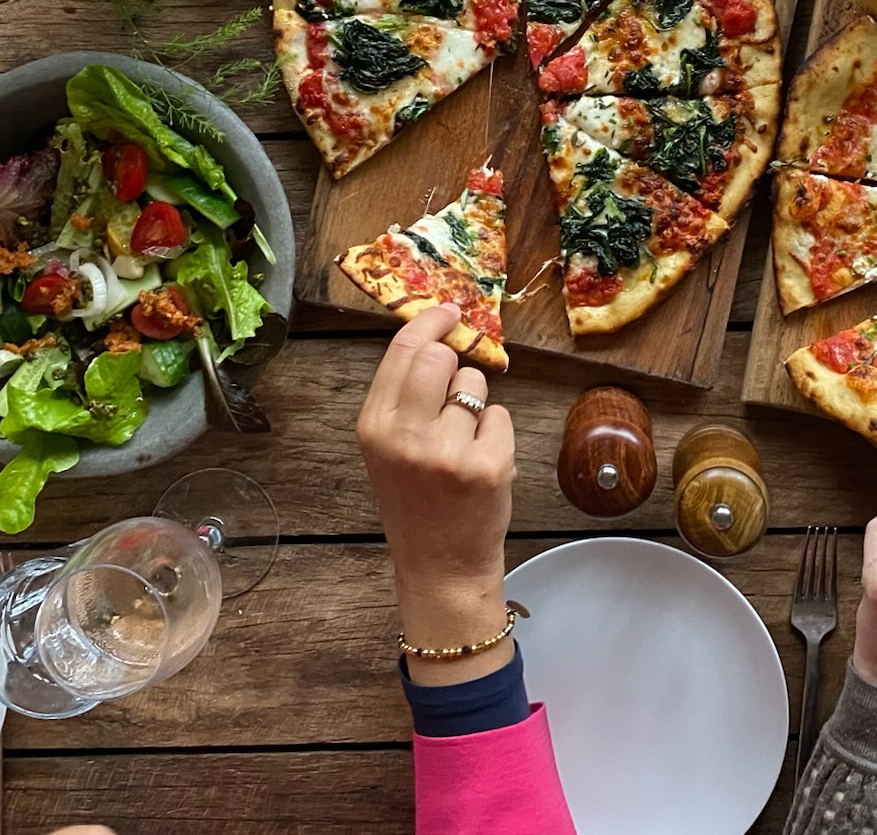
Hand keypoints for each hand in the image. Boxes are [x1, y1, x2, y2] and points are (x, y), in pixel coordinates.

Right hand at [356, 306, 515, 683]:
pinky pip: (502, 417)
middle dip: (454, 363)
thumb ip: (404, 397)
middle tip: (454, 393)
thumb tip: (437, 336)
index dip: (430, 321)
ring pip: (476, 384)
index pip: (403, 349)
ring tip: (463, 444)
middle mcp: (405, 436)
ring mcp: (448, 452)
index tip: (449, 310)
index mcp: (374, 427)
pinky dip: (497, 435)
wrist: (440, 566)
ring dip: (476, 404)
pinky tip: (481, 464)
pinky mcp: (488, 465)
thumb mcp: (388, 448)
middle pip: (441, 355)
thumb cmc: (416, 502)